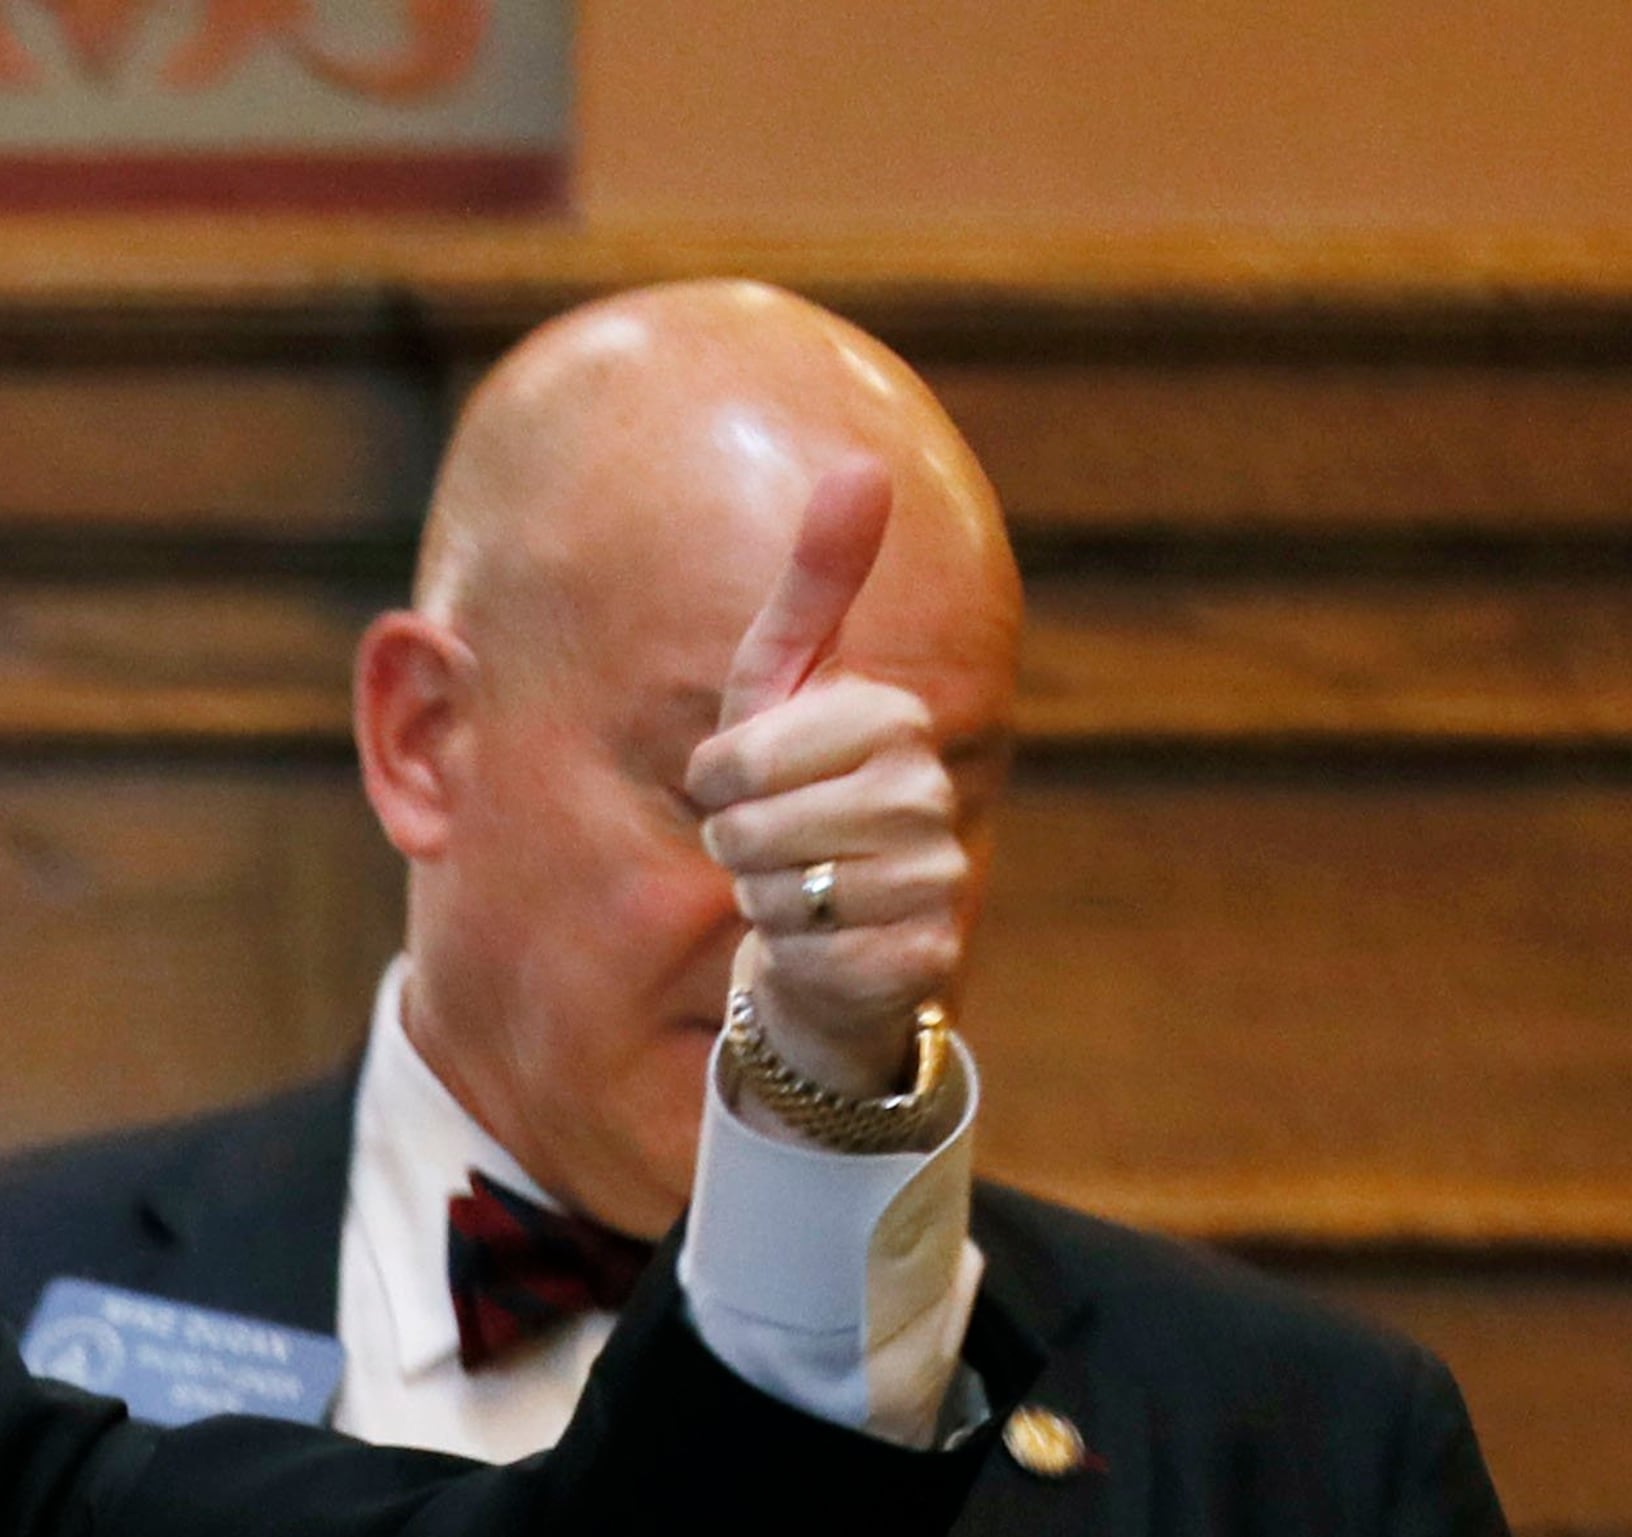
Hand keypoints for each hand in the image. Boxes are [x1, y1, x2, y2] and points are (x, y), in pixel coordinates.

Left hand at [685, 458, 973, 1101]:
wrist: (837, 926)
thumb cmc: (793, 793)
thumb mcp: (781, 687)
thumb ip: (815, 584)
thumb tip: (862, 464)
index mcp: (890, 717)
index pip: (737, 762)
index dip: (717, 786)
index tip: (746, 786)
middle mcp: (925, 790)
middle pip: (749, 831)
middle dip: (736, 850)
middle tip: (771, 847)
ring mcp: (934, 874)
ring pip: (774, 895)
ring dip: (762, 903)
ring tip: (797, 890)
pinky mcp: (925, 954)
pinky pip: (807, 955)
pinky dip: (793, 957)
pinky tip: (824, 942)